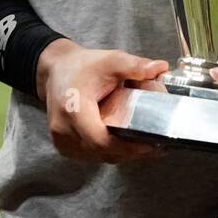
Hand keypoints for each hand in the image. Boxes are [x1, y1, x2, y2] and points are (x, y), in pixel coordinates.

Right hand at [36, 38, 169, 165]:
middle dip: (129, 151)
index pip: (100, 141)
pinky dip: (108, 151)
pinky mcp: (64, 146)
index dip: (126, 147)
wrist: (57, 70)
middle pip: (102, 152)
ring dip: (120, 153)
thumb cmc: (82, 66)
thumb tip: (160, 69)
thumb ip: (135, 66)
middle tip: (155, 146)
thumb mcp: (111, 60)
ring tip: (144, 144)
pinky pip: (91, 155)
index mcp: (73, 110)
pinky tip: (125, 143)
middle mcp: (63, 130)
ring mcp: (61, 140)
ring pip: (97, 157)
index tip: (149, 145)